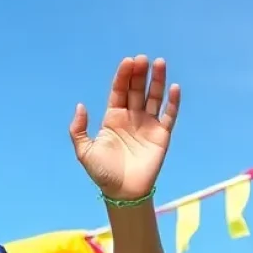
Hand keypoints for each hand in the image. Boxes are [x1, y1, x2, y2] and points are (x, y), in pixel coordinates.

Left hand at [69, 55, 179, 200]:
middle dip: (140, 74)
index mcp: (113, 118)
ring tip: (159, 63)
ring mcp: (148, 125)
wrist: (123, 193)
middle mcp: (132, 117)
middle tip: (142, 59)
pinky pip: (170, 115)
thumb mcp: (85, 152)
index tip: (128, 62)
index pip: (119, 91)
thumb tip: (80, 105)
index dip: (123, 76)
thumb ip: (79, 130)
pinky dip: (173, 102)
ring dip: (157, 81)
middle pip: (137, 89)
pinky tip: (174, 87)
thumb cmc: (103, 173)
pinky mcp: (162, 135)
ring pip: (154, 97)